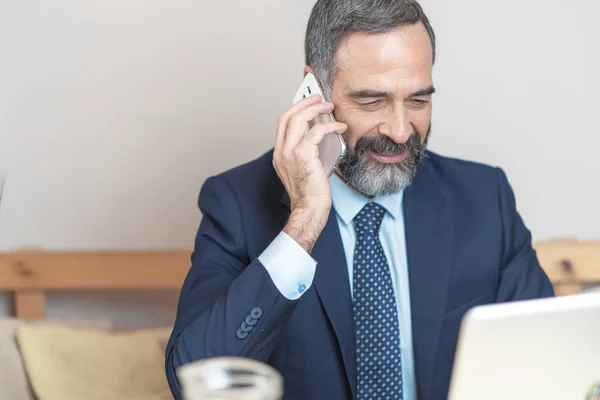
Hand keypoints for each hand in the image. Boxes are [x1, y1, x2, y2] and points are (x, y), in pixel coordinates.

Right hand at [273, 94, 347, 252]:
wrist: (310, 209)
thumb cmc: (312, 193)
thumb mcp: (306, 168)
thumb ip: (308, 151)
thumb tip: (323, 134)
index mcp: (280, 153)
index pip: (283, 123)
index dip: (296, 109)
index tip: (309, 103)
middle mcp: (281, 151)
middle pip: (288, 115)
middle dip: (304, 103)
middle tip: (319, 98)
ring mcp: (289, 152)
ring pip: (298, 118)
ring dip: (316, 109)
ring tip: (329, 106)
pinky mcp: (303, 155)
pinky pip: (317, 131)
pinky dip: (330, 125)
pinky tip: (340, 127)